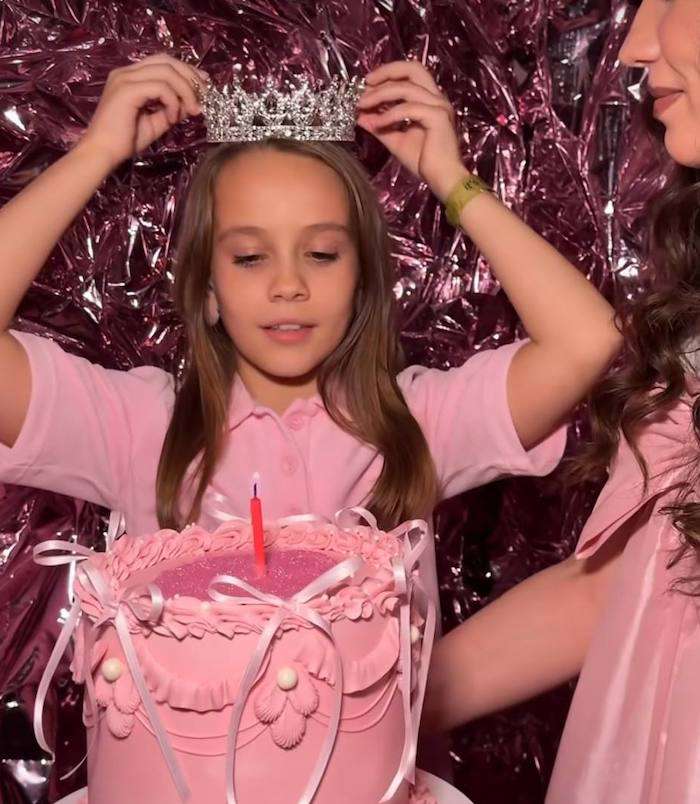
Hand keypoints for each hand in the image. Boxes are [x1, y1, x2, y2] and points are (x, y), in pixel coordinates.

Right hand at [79, 53, 208, 169]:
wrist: (103, 152)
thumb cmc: (125, 140)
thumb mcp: (155, 122)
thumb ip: (172, 110)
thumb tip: (192, 104)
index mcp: (131, 76)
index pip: (163, 62)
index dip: (186, 71)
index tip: (204, 87)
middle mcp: (126, 72)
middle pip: (167, 60)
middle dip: (190, 76)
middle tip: (204, 96)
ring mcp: (125, 78)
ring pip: (167, 71)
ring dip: (185, 90)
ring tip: (192, 111)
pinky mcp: (127, 89)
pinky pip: (160, 87)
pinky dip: (173, 101)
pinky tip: (173, 118)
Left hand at [356, 60, 467, 201]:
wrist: (442, 179)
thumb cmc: (424, 162)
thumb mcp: (396, 140)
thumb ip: (379, 126)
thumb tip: (360, 116)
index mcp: (429, 100)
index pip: (408, 76)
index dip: (386, 76)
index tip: (365, 87)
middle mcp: (436, 98)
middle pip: (412, 68)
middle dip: (386, 71)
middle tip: (365, 82)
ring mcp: (439, 106)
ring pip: (405, 87)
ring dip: (380, 94)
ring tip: (362, 105)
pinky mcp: (438, 117)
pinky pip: (408, 108)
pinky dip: (389, 114)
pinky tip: (377, 124)